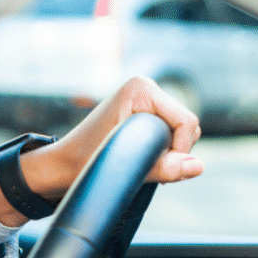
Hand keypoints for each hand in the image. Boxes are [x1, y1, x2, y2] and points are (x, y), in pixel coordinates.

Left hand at [0, 76, 203, 225]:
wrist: (59, 166)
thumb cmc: (82, 165)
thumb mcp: (124, 168)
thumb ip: (163, 167)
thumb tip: (198, 167)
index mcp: (140, 89)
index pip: (187, 123)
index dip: (180, 151)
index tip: (155, 168)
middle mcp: (145, 88)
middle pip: (188, 127)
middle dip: (175, 152)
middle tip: (145, 169)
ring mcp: (144, 100)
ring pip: (181, 134)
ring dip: (169, 153)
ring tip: (140, 164)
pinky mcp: (143, 113)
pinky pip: (171, 135)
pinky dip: (163, 152)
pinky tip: (142, 160)